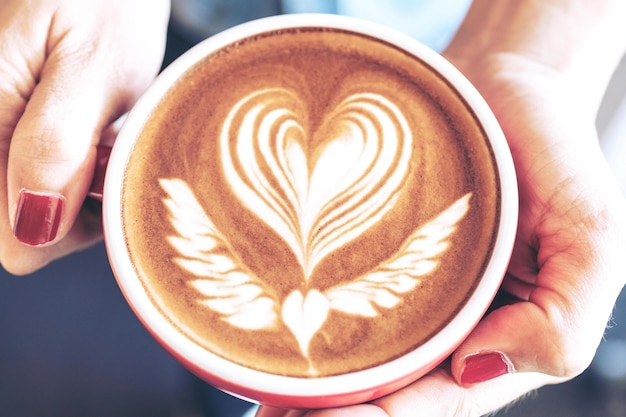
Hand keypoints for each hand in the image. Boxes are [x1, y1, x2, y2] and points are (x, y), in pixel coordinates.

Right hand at [0, 0, 169, 273]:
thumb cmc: (104, 1)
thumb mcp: (96, 67)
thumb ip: (57, 143)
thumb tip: (34, 227)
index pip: (14, 241)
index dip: (73, 228)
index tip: (107, 181)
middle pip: (12, 226)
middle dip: (68, 204)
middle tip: (104, 150)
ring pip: (20, 201)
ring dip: (66, 183)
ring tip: (95, 131)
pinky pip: (24, 170)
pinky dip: (61, 162)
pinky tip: (81, 126)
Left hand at [257, 0, 625, 414]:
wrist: (507, 88)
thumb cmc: (556, 158)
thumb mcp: (592, 240)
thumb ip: (562, 322)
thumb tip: (477, 367)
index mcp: (491, 337)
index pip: (434, 403)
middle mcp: (438, 322)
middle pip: (382, 390)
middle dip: (329, 412)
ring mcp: (399, 285)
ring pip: (349, 351)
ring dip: (302, 380)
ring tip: (258, 393)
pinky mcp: (368, 246)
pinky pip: (332, 287)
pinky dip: (298, 314)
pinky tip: (260, 329)